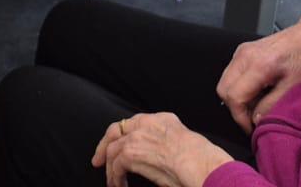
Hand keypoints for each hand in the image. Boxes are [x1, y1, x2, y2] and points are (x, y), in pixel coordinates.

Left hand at [90, 113, 231, 186]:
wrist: (202, 166)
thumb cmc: (202, 162)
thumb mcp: (185, 143)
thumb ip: (167, 143)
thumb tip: (159, 156)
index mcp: (162, 119)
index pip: (134, 123)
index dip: (123, 136)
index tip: (117, 145)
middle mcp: (147, 123)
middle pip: (116, 131)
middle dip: (105, 146)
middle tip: (98, 160)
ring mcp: (137, 136)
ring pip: (113, 150)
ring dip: (110, 168)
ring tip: (113, 182)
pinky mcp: (131, 152)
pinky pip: (115, 166)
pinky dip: (114, 178)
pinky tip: (119, 186)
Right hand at [216, 2, 300, 132]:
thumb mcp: (293, 86)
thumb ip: (271, 105)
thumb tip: (255, 120)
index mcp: (257, 65)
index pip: (234, 96)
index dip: (240, 117)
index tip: (252, 128)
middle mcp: (243, 56)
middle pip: (223, 89)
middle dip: (235, 109)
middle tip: (252, 119)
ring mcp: (241, 51)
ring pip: (225, 81)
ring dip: (236, 98)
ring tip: (256, 106)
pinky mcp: (243, 50)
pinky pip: (231, 73)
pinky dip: (238, 87)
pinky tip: (256, 92)